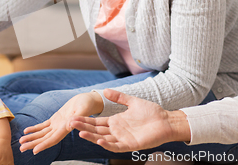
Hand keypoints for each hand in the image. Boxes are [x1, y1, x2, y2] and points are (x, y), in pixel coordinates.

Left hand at [19, 91, 103, 154]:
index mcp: (66, 128)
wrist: (87, 100)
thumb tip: (70, 125)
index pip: (53, 139)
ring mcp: (57, 124)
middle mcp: (60, 129)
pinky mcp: (55, 119)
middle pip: (45, 139)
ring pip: (42, 133)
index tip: (34, 150)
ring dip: (32, 137)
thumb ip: (77, 117)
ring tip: (21, 141)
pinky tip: (26, 131)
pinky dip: (35, 128)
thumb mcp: (83, 109)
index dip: (44, 145)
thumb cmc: (87, 104)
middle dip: (33, 143)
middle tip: (21, 149)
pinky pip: (43, 126)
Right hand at [69, 89, 190, 151]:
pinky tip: (99, 140)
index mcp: (116, 121)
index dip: (85, 120)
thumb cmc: (151, 112)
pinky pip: (116, 146)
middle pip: (96, 130)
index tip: (73, 117)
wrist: (166, 120)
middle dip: (83, 127)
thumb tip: (104, 90)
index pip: (97, 122)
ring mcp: (123, 138)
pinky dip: (107, 144)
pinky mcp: (131, 145)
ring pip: (103, 139)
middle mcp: (117, 131)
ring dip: (92, 136)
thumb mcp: (132, 101)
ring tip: (80, 132)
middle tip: (70, 123)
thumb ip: (119, 97)